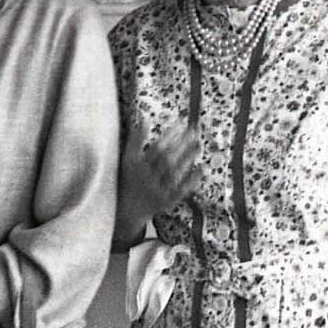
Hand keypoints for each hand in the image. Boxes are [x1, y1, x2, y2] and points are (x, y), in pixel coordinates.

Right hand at [118, 115, 200, 232]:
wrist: (126, 211)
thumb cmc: (128, 180)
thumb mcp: (126, 159)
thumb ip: (135, 139)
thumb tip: (144, 116)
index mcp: (136, 166)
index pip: (155, 147)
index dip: (169, 134)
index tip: (181, 121)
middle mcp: (146, 178)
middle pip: (167, 158)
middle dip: (182, 143)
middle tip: (195, 130)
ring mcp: (156, 191)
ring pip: (175, 172)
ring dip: (188, 158)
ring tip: (199, 144)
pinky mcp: (166, 202)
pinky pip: (181, 190)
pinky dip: (191, 180)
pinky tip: (201, 168)